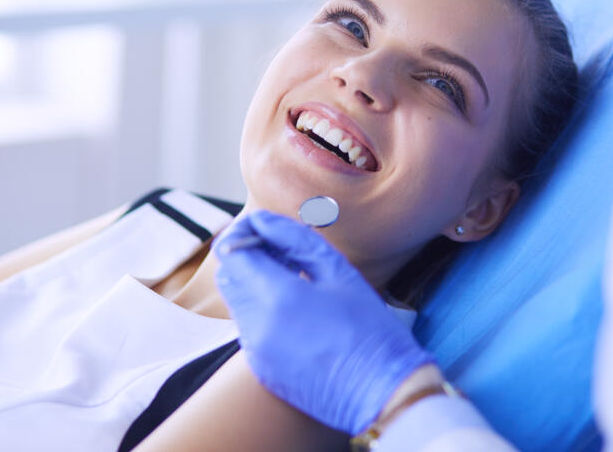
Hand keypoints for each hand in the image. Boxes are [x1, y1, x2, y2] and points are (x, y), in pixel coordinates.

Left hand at [213, 210, 433, 433]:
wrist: (383, 392)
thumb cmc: (369, 328)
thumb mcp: (338, 272)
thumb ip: (294, 240)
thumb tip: (263, 220)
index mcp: (277, 296)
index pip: (232, 252)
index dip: (242, 234)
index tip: (263, 229)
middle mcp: (257, 325)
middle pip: (229, 276)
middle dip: (246, 257)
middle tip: (281, 252)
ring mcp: (256, 351)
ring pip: (238, 302)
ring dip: (255, 284)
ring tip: (294, 280)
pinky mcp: (261, 369)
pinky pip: (249, 329)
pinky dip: (263, 312)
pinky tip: (298, 313)